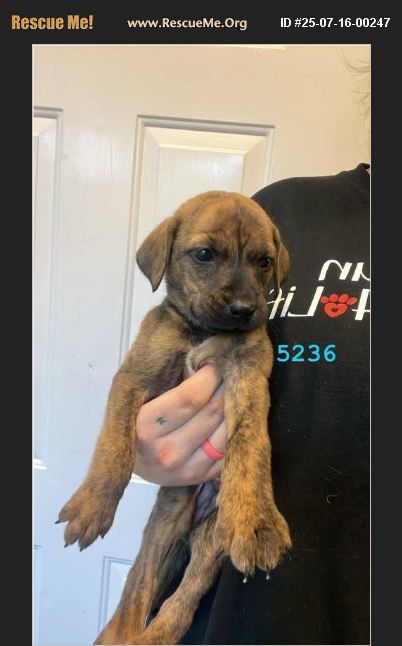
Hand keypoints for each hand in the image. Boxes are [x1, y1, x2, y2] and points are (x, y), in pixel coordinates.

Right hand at [134, 365, 225, 485]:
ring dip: (233, 406)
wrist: (136, 462)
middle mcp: (166, 452)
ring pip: (226, 430)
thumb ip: (169, 381)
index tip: (214, 362)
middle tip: (228, 371)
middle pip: (212, 411)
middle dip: (224, 386)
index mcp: (147, 427)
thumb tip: (205, 359)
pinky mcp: (203, 477)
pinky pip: (230, 447)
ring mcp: (187, 469)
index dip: (209, 375)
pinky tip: (230, 414)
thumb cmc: (140, 422)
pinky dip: (234, 427)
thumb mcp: (143, 398)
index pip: (191, 396)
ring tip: (231, 391)